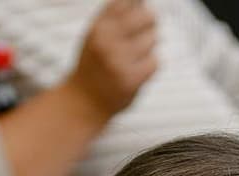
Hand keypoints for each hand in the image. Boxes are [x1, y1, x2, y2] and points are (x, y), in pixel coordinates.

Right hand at [65, 0, 157, 120]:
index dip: (138, 3)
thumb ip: (117, 14)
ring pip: (153, 39)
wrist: (83, 101)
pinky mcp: (131, 79)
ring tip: (132, 57)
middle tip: (142, 34)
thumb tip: (141, 0)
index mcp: (99, 26)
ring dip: (148, 47)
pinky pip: (155, 61)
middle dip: (150, 24)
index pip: (127, 1)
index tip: (140, 7)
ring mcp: (119, 60)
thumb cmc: (94, 64)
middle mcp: (107, 40)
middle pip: (148, 16)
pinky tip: (136, 71)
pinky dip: (150, 66)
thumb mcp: (98, 34)